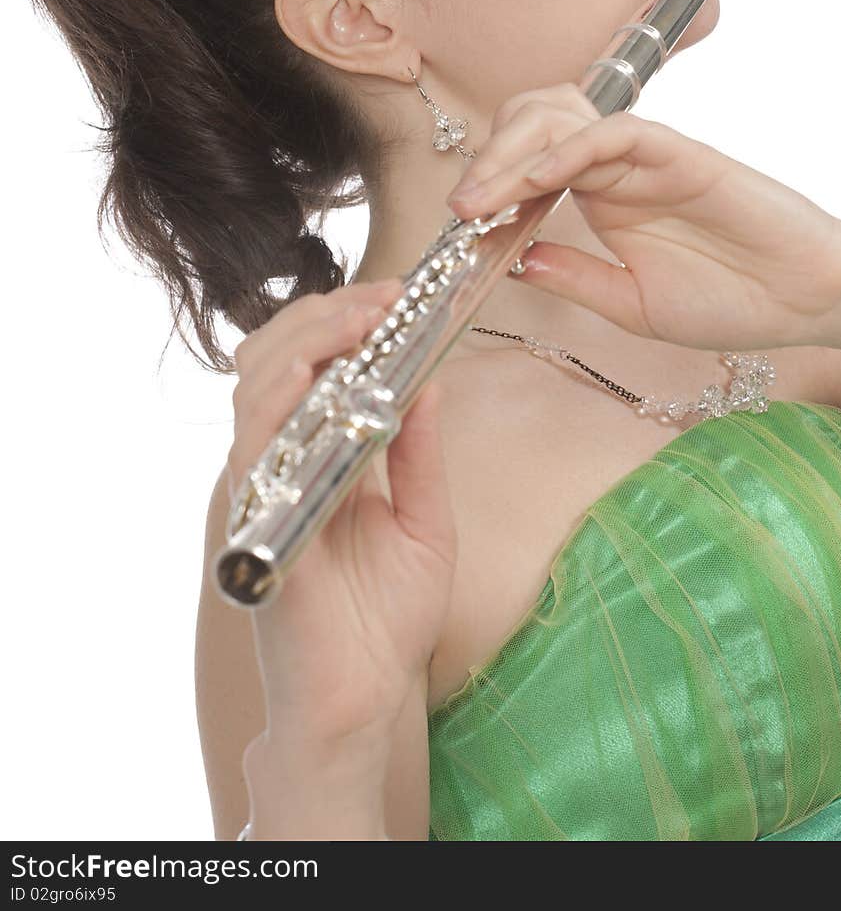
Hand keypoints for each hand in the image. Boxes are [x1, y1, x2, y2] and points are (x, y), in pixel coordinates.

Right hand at [226, 278, 457, 742]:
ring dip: (306, 341)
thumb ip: (421, 452)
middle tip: (382, 297)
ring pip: (256, 388)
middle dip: (325, 316)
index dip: (346, 323)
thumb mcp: (424, 520)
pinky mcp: (255, 520)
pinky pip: (252, 445)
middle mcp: (284, 463)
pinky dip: (276, 399)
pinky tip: (309, 371)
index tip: (397, 296)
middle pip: (275, 361)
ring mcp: (264, 488)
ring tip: (358, 317)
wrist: (366, 701)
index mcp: (321, 457)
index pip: (314, 367)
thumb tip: (432, 377)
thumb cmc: (389, 620)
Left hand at [446, 82, 840, 352]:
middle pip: (533, 131)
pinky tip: (540, 180)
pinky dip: (571, 148)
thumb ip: (576, 278)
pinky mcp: (679, 152)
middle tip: (462, 205)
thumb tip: (514, 261)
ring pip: (563, 121)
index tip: (457, 223)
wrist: (804, 299)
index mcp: (599, 201)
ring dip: (516, 151)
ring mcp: (642, 158)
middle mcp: (613, 171)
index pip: (527, 169)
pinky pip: (615, 131)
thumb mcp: (633, 305)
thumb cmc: (730, 301)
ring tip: (484, 194)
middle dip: (489, 160)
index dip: (488, 187)